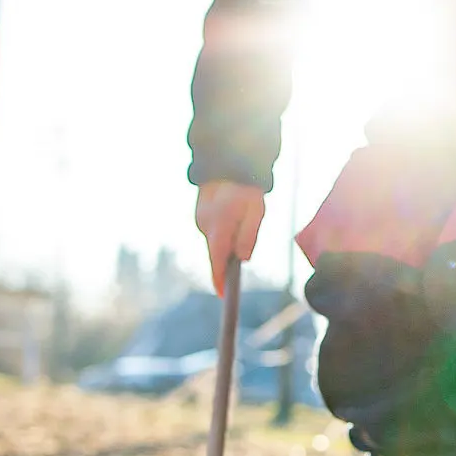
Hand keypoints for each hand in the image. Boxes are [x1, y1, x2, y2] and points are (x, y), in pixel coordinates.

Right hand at [194, 181, 265, 295]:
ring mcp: (199, 219)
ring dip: (229, 237)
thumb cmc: (246, 187)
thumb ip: (248, 236)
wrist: (227, 160)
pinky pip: (213, 229)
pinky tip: (233, 213)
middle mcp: (205, 225)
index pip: (217, 261)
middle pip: (217, 252)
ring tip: (244, 214)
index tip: (223, 295)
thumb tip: (243, 259)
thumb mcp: (256, 211)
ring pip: (216, 240)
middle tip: (248, 228)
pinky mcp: (199, 214)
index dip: (220, 280)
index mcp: (219, 227)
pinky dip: (223, 228)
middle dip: (231, 253)